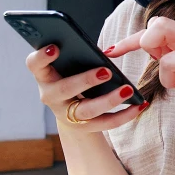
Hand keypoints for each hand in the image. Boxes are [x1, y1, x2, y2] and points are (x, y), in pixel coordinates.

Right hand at [26, 44, 147, 133]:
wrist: (70, 107)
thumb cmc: (72, 75)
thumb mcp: (69, 64)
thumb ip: (79, 54)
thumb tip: (107, 51)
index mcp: (45, 75)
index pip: (34, 64)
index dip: (42, 57)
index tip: (55, 47)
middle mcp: (51, 95)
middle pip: (64, 90)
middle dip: (85, 80)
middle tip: (106, 71)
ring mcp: (66, 113)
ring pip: (86, 110)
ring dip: (109, 100)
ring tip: (128, 89)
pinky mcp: (83, 127)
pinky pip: (105, 123)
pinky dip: (125, 115)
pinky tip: (139, 105)